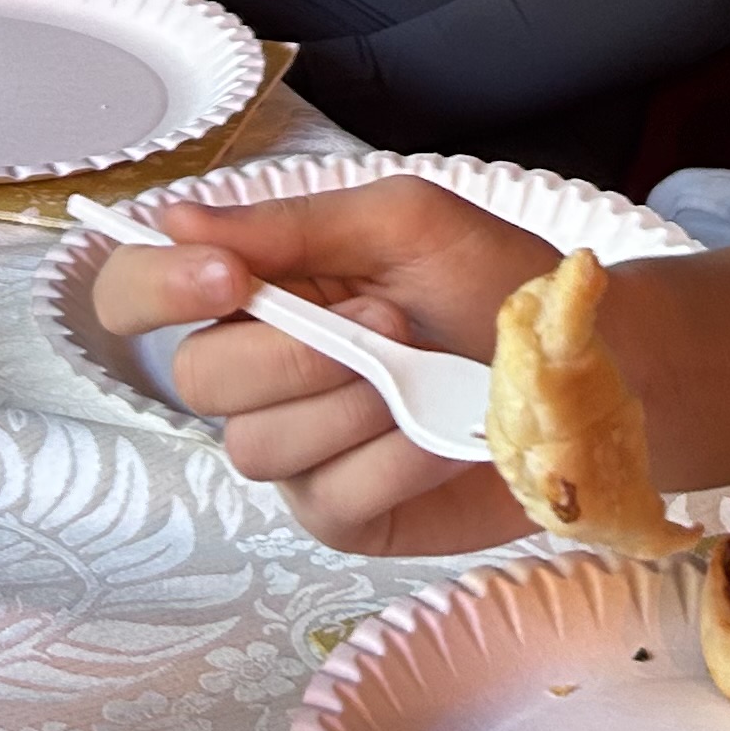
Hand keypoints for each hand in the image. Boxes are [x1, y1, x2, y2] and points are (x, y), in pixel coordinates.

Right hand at [90, 180, 565, 556]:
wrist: (589, 370)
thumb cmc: (497, 285)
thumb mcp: (405, 223)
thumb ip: (293, 224)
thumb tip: (177, 217)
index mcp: (261, 289)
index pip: (140, 292)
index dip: (155, 288)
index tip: (226, 278)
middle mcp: (262, 371)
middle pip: (198, 380)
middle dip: (291, 352)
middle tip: (387, 320)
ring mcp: (300, 450)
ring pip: (257, 446)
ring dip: (352, 405)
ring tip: (426, 376)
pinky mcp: (342, 514)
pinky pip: (324, 496)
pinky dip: (393, 459)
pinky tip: (441, 435)